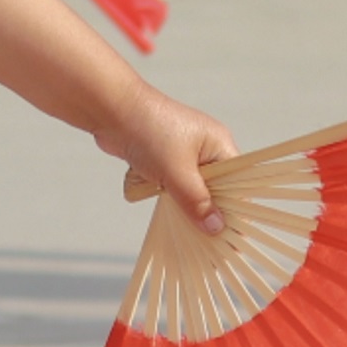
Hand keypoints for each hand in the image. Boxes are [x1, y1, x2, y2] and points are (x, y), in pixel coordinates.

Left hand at [100, 86, 235, 233]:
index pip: (237, 183)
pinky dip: (159, 189)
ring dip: (176, 198)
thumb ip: (197, 202)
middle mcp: (204, 148)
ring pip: (187, 188)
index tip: (231, 236)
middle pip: (212, 188)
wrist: (110, 110)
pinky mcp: (161, 157)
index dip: (234, 210)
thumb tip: (216, 228)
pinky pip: (168, 183)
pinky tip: (148, 189)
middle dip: (203, 208)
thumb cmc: (149, 130)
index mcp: (218, 144)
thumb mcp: (177, 172)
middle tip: (202, 235)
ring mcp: (181, 152)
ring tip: (172, 212)